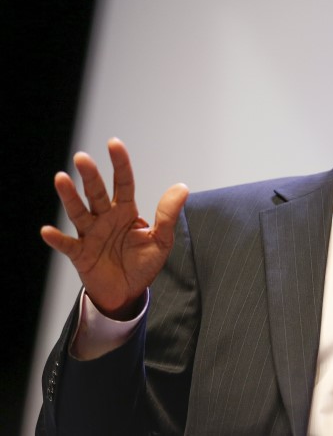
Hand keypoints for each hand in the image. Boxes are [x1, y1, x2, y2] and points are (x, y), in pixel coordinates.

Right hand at [40, 138, 188, 319]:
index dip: (119, 164)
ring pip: (79, 212)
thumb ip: (168, 215)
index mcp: (126, 212)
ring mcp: (90, 235)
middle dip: (90, 176)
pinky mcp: (80, 254)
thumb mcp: (161, 240)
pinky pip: (67, 245)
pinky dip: (57, 239)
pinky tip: (47, 230)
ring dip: (70, 197)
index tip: (114, 143)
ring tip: (61, 178)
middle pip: (97, 193)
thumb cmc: (142, 264)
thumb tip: (182, 186)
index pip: (123, 183)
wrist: (128, 293)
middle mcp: (105, 219)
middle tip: (82, 157)